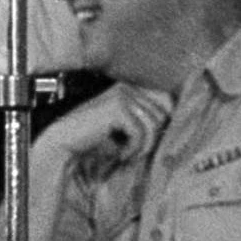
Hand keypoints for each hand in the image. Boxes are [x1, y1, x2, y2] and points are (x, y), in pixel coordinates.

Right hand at [42, 81, 171, 165]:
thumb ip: (146, 120)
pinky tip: (119, 153)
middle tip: (133, 150)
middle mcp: (128, 87)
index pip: (167, 99)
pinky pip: (141, 133)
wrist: (64, 143)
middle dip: (152, 137)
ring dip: (142, 146)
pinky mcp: (118, 108)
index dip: (165, 121)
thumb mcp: (125, 127)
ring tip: (126, 153)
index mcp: (130, 87)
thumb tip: (176, 125)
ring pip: (154, 125)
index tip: (150, 140)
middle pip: (163, 113)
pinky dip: (132, 149)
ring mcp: (123, 95)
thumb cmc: (95, 139)